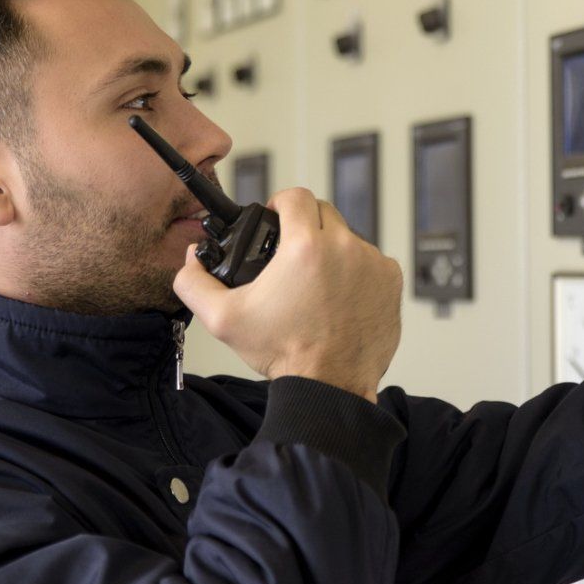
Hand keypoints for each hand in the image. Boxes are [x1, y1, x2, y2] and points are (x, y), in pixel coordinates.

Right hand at [172, 187, 403, 401]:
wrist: (329, 387)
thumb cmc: (284, 353)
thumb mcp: (224, 320)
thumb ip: (195, 283)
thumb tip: (192, 259)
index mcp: (306, 247)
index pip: (295, 196)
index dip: (280, 203)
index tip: (276, 219)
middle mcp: (345, 248)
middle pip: (323, 212)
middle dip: (305, 227)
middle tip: (291, 255)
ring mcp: (373, 264)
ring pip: (348, 238)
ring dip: (332, 251)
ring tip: (316, 283)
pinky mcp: (391, 281)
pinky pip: (371, 261)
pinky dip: (357, 272)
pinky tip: (340, 297)